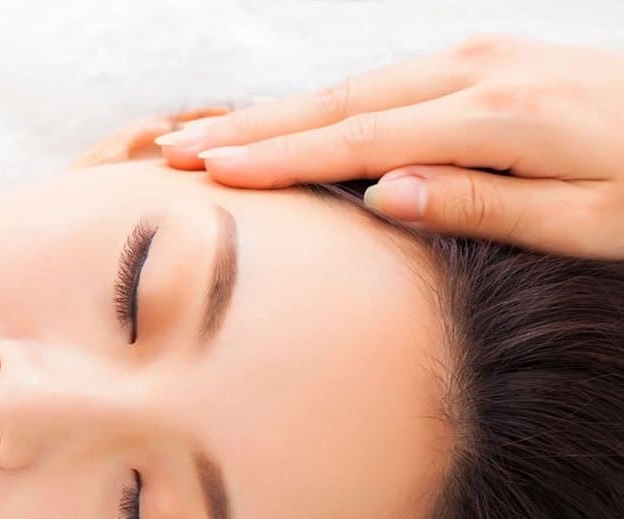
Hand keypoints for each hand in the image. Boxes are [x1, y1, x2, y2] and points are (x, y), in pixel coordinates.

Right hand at [156, 35, 623, 258]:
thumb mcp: (592, 224)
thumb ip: (488, 206)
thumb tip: (385, 193)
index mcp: (499, 116)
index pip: (359, 140)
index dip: (277, 157)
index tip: (207, 170)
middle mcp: (480, 71)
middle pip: (338, 102)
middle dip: (250, 127)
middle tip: (173, 148)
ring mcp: (483, 57)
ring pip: (352, 86)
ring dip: (275, 113)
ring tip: (206, 135)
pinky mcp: (488, 60)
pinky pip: (382, 81)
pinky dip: (322, 105)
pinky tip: (287, 121)